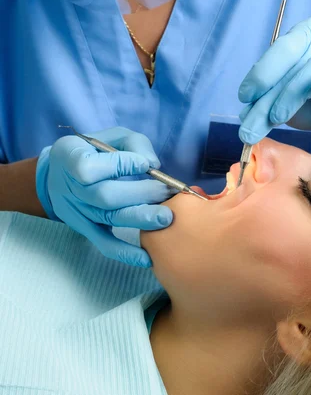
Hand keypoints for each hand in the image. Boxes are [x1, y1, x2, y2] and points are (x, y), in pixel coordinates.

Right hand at [36, 127, 172, 266]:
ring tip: (166, 217)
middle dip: (140, 194)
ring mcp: (78, 211)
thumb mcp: (110, 136)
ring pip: (109, 218)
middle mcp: (71, 186)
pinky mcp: (86, 229)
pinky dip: (125, 253)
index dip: (120, 165)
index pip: (89, 167)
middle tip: (166, 191)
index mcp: (71, 156)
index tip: (145, 164)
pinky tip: (147, 257)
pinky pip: (104, 244)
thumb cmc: (93, 151)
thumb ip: (133, 143)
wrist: (59, 174)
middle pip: (105, 195)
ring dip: (140, 218)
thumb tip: (153, 164)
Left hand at [239, 18, 310, 144]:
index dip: (259, 73)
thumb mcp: (286, 107)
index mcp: (299, 37)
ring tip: (277, 118)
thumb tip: (244, 116)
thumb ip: (267, 106)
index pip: (276, 51)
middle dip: (269, 84)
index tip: (244, 97)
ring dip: (291, 93)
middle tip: (254, 114)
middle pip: (290, 52)